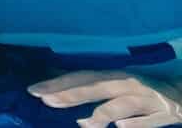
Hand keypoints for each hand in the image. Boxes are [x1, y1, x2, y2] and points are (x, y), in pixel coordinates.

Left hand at [30, 70, 181, 126]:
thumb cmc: (144, 91)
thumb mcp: (119, 89)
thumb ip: (97, 97)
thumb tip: (72, 109)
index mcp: (114, 76)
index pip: (81, 77)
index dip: (58, 83)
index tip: (34, 90)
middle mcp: (127, 83)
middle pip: (95, 87)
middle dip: (70, 94)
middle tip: (46, 100)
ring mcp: (146, 98)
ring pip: (121, 106)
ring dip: (102, 114)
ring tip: (84, 125)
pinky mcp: (165, 113)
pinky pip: (150, 121)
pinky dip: (136, 125)